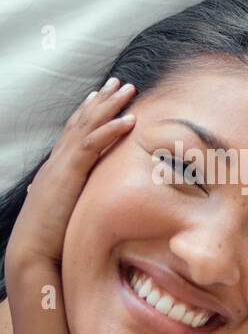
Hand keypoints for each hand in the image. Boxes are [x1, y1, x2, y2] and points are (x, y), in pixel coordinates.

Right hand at [5, 77, 135, 273]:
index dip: (89, 113)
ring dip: (109, 106)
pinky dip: (109, 130)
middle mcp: (58, 161)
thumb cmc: (52, 239)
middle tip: (120, 82)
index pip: (75, 132)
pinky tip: (128, 120)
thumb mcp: (70, 211)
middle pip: (81, 121)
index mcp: (58, 168)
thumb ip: (79, 198)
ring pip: (87, 126)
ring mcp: (61, 166)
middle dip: (101, 100)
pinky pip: (91, 146)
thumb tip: (90, 199)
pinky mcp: (68, 175)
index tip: (104, 96)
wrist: (33, 252)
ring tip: (128, 89)